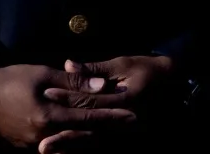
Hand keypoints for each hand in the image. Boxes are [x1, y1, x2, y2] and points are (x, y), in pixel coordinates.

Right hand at [0, 64, 135, 148]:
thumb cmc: (9, 80)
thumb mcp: (42, 74)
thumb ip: (73, 82)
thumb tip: (101, 86)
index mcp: (47, 117)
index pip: (88, 117)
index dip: (112, 116)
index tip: (133, 114)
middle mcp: (42, 136)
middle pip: (84, 135)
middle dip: (108, 129)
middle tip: (131, 124)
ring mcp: (33, 144)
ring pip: (72, 144)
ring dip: (94, 136)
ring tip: (115, 129)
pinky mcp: (27, 145)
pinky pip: (58, 145)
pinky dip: (75, 139)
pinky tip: (87, 133)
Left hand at [37, 56, 176, 151]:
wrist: (171, 85)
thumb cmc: (146, 69)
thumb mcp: (122, 63)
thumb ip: (94, 68)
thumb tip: (68, 64)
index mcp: (124, 100)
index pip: (89, 100)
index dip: (66, 96)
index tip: (46, 92)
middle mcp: (123, 118)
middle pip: (88, 128)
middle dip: (63, 133)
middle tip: (38, 135)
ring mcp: (122, 129)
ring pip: (92, 140)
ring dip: (69, 145)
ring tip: (44, 149)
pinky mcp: (119, 133)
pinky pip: (97, 142)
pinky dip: (80, 147)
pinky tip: (63, 150)